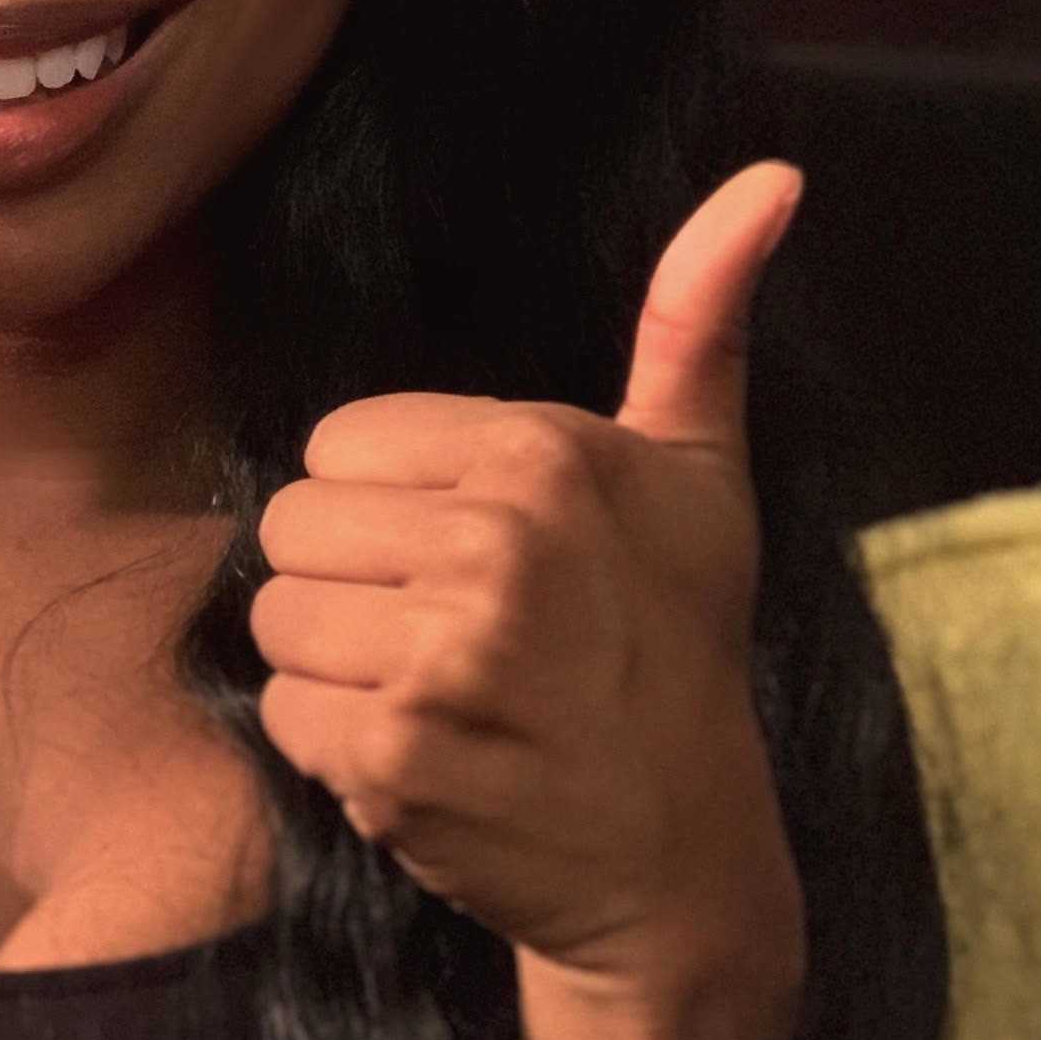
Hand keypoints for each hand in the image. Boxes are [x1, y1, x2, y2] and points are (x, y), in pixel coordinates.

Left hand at [250, 163, 808, 1039]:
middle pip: (290, 526)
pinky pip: (281, 711)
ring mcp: (439, 656)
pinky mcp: (392, 754)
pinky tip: (414, 752)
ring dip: (331, 664)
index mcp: (541, 459)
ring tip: (428, 690)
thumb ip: (694, 323)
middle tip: (442, 631)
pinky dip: (329, 743)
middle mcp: (490, 547)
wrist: (678, 860)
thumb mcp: (695, 477)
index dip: (384, 505)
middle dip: (348, 582)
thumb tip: (766, 179)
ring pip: (274, 618)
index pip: (337, 443)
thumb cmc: (669, 650)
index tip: (462, 556)